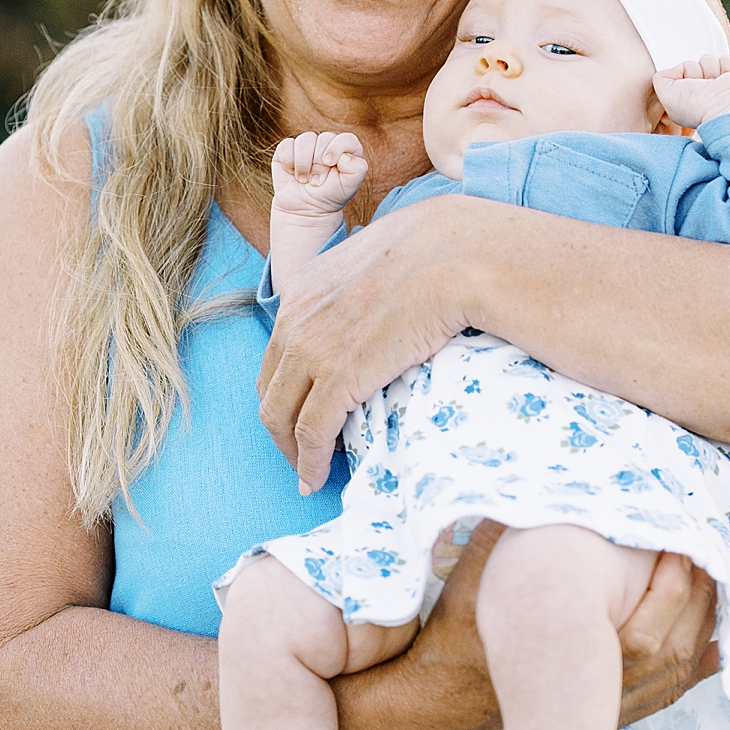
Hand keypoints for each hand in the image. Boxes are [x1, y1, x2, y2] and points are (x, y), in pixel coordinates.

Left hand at [260, 197, 468, 492]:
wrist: (458, 256)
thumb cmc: (439, 250)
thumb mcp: (379, 255)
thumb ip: (365, 280)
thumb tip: (384, 295)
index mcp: (303, 287)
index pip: (279, 349)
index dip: (288, 385)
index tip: (304, 408)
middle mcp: (296, 317)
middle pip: (271, 386)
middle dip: (282, 422)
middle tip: (301, 449)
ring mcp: (313, 349)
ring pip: (281, 415)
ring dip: (292, 450)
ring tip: (307, 472)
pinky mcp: (339, 378)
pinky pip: (312, 433)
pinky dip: (309, 463)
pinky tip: (315, 479)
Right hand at [270, 130, 368, 219]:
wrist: (305, 210)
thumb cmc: (330, 196)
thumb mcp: (350, 187)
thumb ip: (357, 168)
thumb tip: (344, 156)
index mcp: (345, 150)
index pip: (346, 138)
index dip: (337, 148)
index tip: (330, 164)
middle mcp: (327, 144)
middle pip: (324, 139)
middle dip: (319, 164)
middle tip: (317, 182)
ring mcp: (306, 145)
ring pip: (305, 140)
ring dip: (303, 163)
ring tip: (304, 180)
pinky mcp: (287, 150)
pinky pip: (286, 145)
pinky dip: (289, 162)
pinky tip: (292, 173)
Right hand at [337, 530, 718, 729]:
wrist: (433, 700)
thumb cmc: (455, 632)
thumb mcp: (473, 573)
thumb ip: (503, 528)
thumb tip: (534, 477)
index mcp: (569, 655)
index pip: (643, 630)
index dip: (672, 588)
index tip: (682, 545)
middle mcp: (595, 690)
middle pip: (669, 648)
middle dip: (698, 600)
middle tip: (711, 553)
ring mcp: (603, 708)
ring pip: (673, 672)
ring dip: (702, 628)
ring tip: (717, 582)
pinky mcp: (605, 717)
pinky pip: (666, 694)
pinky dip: (695, 668)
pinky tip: (714, 644)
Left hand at [653, 55, 729, 131]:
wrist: (725, 106)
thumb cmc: (695, 105)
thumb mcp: (666, 94)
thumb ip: (661, 78)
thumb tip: (679, 68)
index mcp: (687, 98)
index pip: (679, 71)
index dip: (681, 75)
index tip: (685, 87)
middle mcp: (703, 92)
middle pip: (693, 64)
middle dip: (696, 70)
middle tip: (702, 85)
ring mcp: (720, 84)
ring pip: (709, 59)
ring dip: (711, 68)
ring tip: (715, 83)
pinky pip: (728, 58)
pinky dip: (728, 66)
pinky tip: (728, 78)